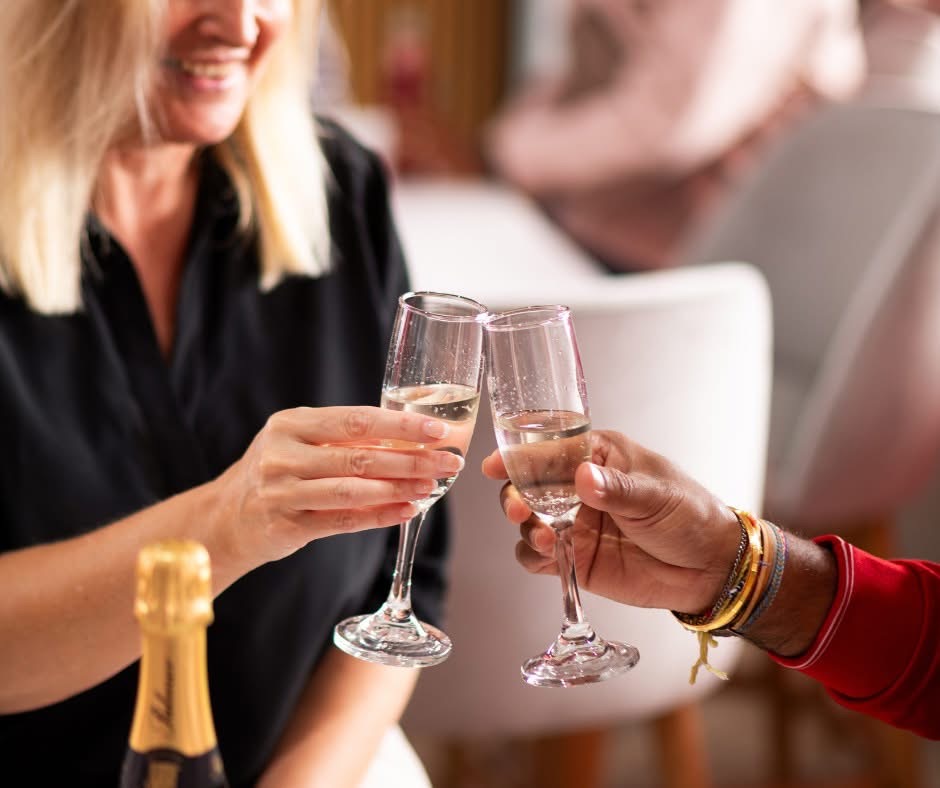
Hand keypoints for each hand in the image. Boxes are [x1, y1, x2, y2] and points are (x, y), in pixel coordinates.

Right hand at [218, 406, 462, 565]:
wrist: (224, 518)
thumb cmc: (277, 471)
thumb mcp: (298, 442)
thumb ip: (344, 438)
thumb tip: (412, 436)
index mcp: (291, 423)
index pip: (355, 419)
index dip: (400, 424)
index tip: (437, 429)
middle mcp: (283, 454)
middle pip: (359, 455)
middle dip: (411, 458)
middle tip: (449, 462)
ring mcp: (282, 492)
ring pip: (352, 490)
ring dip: (399, 488)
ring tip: (432, 486)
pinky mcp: (286, 526)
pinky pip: (342, 521)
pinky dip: (379, 516)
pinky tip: (407, 510)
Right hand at [482, 430, 741, 613]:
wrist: (711, 569)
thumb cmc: (690, 516)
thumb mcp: (657, 496)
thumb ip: (617, 490)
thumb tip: (583, 477)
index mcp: (597, 456)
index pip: (548, 449)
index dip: (517, 455)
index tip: (495, 465)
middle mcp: (577, 487)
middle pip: (527, 485)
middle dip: (515, 495)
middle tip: (519, 509)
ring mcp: (573, 523)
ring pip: (528, 521)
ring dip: (526, 528)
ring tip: (546, 537)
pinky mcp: (575, 557)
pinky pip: (539, 556)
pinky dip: (535, 556)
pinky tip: (549, 556)